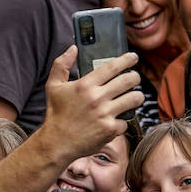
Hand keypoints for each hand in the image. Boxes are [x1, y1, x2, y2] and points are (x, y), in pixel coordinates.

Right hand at [37, 46, 142, 165]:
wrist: (57, 143)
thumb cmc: (56, 114)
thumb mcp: (53, 86)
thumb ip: (61, 64)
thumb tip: (73, 48)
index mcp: (86, 85)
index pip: (113, 66)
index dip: (127, 60)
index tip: (133, 57)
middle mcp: (97, 98)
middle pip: (129, 80)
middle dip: (135, 77)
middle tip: (135, 78)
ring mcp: (105, 114)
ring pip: (134, 99)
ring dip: (137, 97)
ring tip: (134, 97)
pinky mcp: (110, 129)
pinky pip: (126, 121)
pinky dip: (122, 121)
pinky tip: (117, 120)